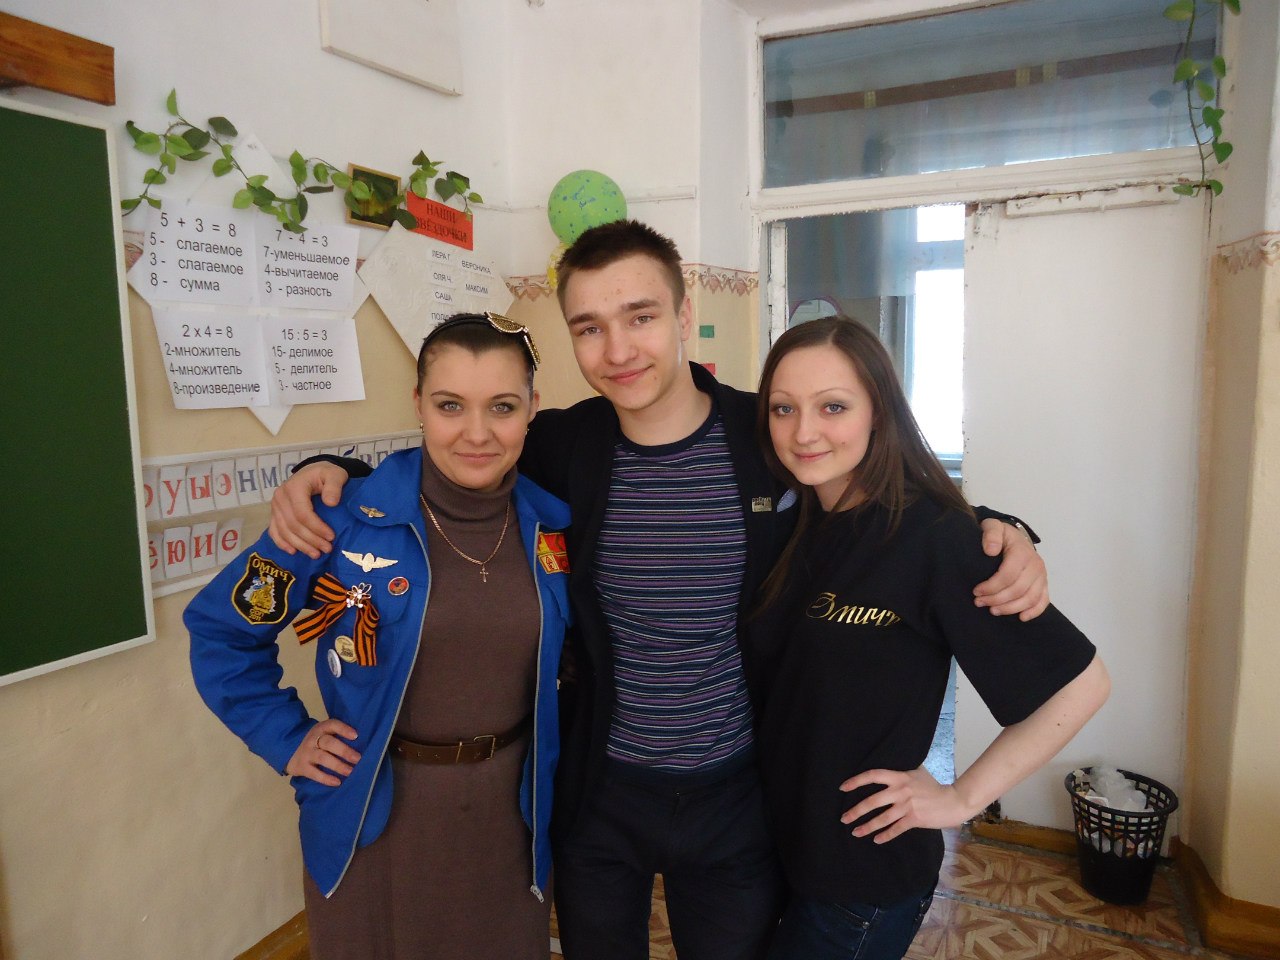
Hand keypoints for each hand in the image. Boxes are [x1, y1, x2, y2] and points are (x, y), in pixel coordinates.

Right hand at [267, 462, 346, 556]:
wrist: (312, 473)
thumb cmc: (325, 475)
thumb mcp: (335, 475)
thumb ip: (334, 486)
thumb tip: (331, 503)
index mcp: (294, 487)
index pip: (302, 513)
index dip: (316, 527)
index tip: (331, 537)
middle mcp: (280, 497)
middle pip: (293, 525)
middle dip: (311, 540)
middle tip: (327, 549)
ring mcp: (275, 506)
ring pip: (284, 531)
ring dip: (300, 545)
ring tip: (316, 554)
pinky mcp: (274, 514)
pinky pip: (274, 531)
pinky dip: (282, 543)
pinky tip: (293, 551)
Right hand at [285, 719, 360, 785]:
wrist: (289, 750)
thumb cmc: (318, 742)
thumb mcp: (325, 733)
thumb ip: (339, 735)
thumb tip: (364, 743)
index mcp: (321, 728)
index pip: (332, 725)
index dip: (343, 729)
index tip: (356, 736)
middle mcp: (313, 739)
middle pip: (328, 743)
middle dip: (344, 751)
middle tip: (358, 759)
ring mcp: (307, 753)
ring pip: (323, 758)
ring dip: (338, 765)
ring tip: (350, 772)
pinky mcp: (302, 767)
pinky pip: (314, 773)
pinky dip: (326, 778)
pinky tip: (337, 782)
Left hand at [839, 767, 969, 843]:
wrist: (953, 801)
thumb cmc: (934, 786)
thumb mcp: (917, 772)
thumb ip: (902, 771)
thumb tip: (891, 762)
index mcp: (899, 777)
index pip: (873, 776)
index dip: (856, 781)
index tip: (843, 788)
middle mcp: (900, 790)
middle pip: (872, 801)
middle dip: (856, 811)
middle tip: (844, 818)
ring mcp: (907, 805)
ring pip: (882, 818)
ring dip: (867, 827)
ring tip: (855, 832)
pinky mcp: (914, 819)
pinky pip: (895, 829)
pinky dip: (885, 835)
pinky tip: (876, 840)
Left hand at [973, 519, 1048, 619]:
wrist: (1016, 537)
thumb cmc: (1002, 535)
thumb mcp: (992, 527)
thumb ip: (991, 534)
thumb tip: (991, 550)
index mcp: (1022, 552)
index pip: (1008, 575)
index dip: (991, 586)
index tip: (976, 591)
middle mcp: (1035, 565)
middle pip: (1017, 590)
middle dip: (996, 599)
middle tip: (979, 602)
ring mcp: (1042, 576)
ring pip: (1030, 598)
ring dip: (1010, 608)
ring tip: (993, 610)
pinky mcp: (1044, 584)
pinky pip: (1043, 601)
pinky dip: (1034, 612)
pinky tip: (1021, 617)